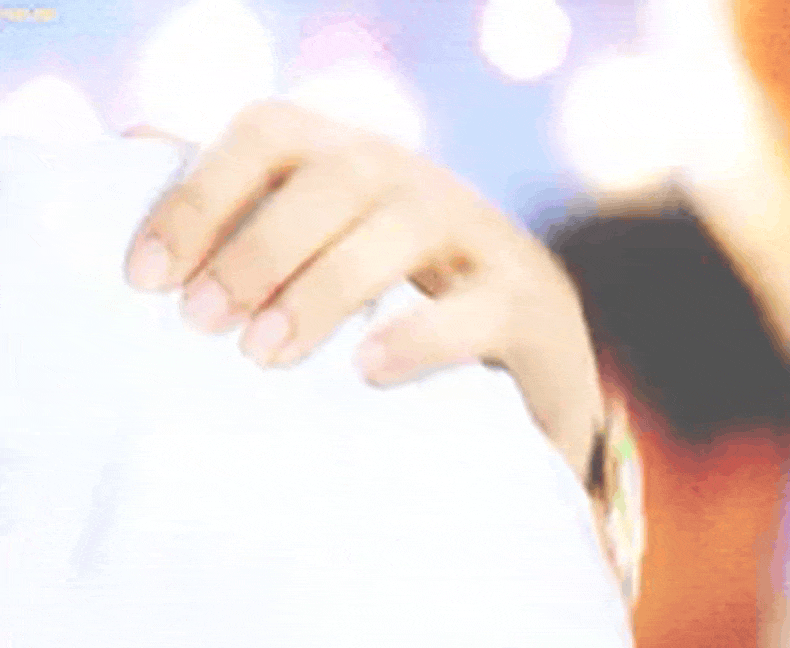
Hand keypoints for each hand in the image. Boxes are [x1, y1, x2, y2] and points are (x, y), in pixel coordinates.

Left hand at [124, 100, 604, 480]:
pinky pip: (475, 309)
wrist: (529, 343)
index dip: (202, 194)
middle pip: (335, 177)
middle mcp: (416, 182)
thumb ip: (242, 202)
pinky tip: (366, 369)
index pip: (272, 134)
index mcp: (357, 162)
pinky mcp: (525, 303)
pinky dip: (417, 336)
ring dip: (321, 289)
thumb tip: (133, 145)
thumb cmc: (400, 298)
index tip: (147, 279)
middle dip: (258, 246)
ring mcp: (477, 236)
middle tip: (201, 323)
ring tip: (264, 356)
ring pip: (399, 229)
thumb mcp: (323, 246)